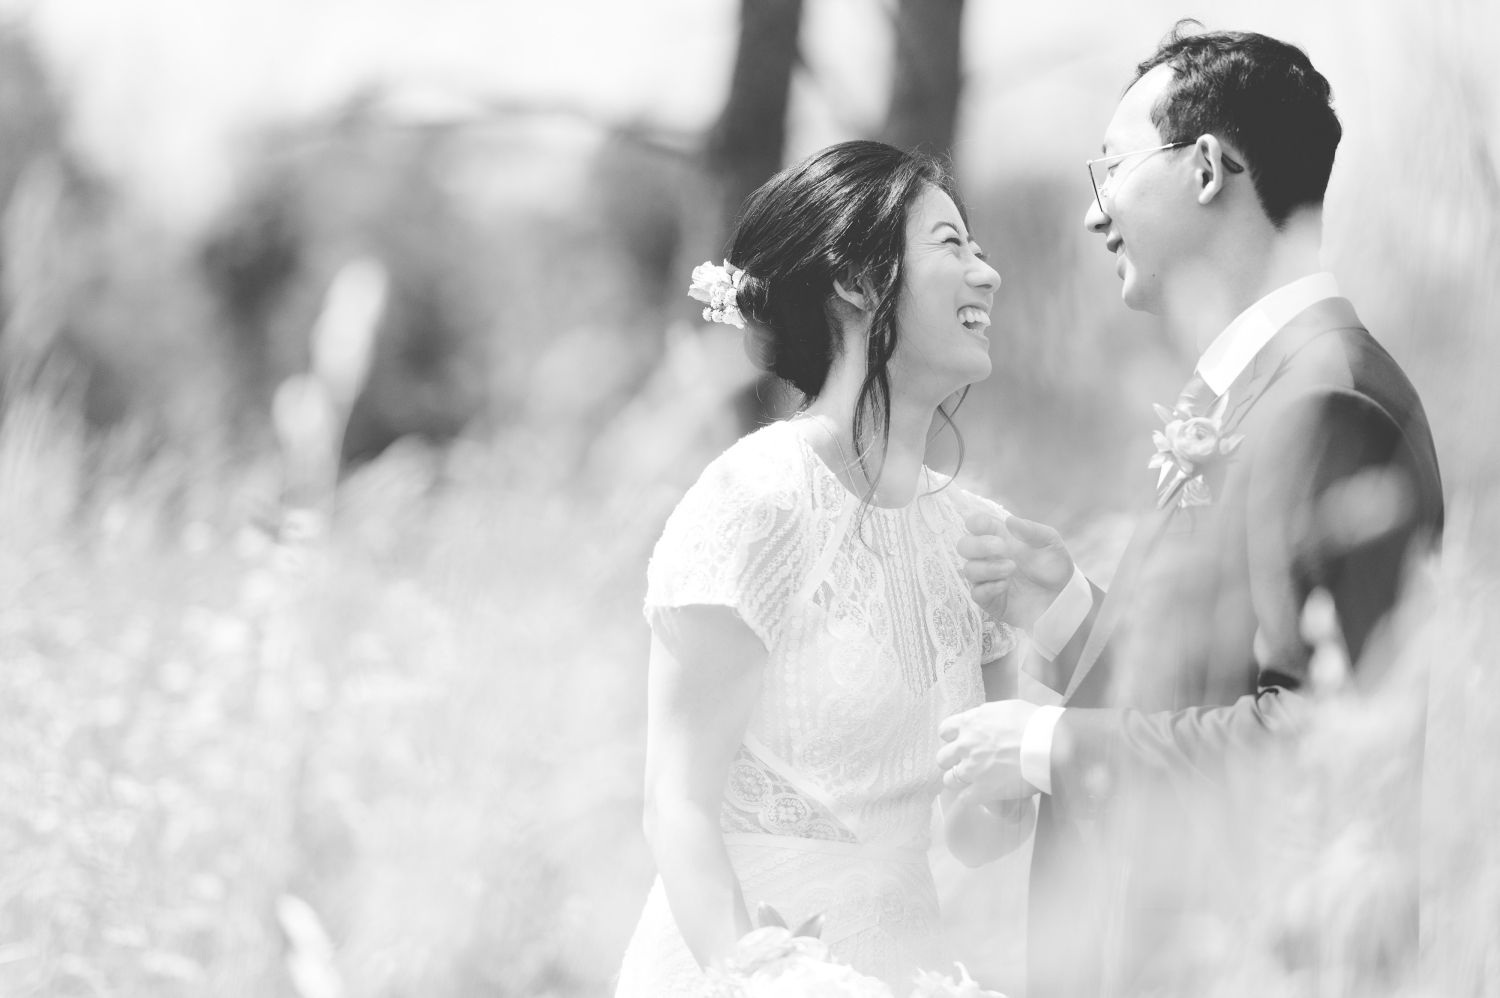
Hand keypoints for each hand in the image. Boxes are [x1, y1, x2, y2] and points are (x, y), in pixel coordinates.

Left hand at [936, 699, 1038, 800]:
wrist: (1047, 743)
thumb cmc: (1032, 722)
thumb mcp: (1005, 708)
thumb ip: (987, 716)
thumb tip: (983, 721)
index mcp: (969, 723)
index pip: (944, 731)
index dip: (952, 738)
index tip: (961, 742)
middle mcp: (965, 746)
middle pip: (942, 758)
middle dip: (953, 761)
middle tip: (967, 763)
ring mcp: (972, 769)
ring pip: (949, 780)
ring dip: (959, 781)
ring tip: (973, 781)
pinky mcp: (983, 790)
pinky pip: (965, 798)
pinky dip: (972, 797)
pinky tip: (982, 794)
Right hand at [958, 512, 1074, 629]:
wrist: (1064, 598)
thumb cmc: (1054, 566)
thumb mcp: (1050, 543)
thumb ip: (1032, 530)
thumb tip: (1010, 520)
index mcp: (1000, 537)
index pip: (976, 525)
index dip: (975, 522)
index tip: (984, 525)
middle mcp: (989, 556)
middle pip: (964, 546)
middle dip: (978, 545)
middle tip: (999, 547)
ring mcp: (988, 578)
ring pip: (969, 569)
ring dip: (988, 567)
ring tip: (1011, 569)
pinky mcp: (990, 599)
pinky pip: (977, 593)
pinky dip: (988, 588)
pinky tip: (1005, 585)